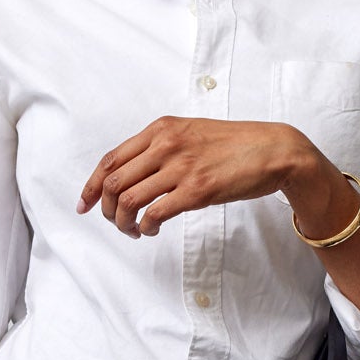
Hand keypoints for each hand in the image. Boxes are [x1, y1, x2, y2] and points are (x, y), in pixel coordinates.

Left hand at [78, 117, 314, 236]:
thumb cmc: (234, 146)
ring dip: (124, 223)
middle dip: (107, 210)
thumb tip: (131, 175)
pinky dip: (145, 227)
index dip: (91, 186)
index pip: (110, 159)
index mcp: (161, 129)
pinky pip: (154, 213)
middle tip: (117, 224)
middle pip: (114, 182)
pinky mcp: (197, 190)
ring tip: (135, 231)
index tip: (84, 205)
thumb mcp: (190, 134)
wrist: (274, 150)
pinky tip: (151, 231)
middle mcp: (166, 144)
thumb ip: (160, 148)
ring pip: (129, 200)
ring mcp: (181, 166)